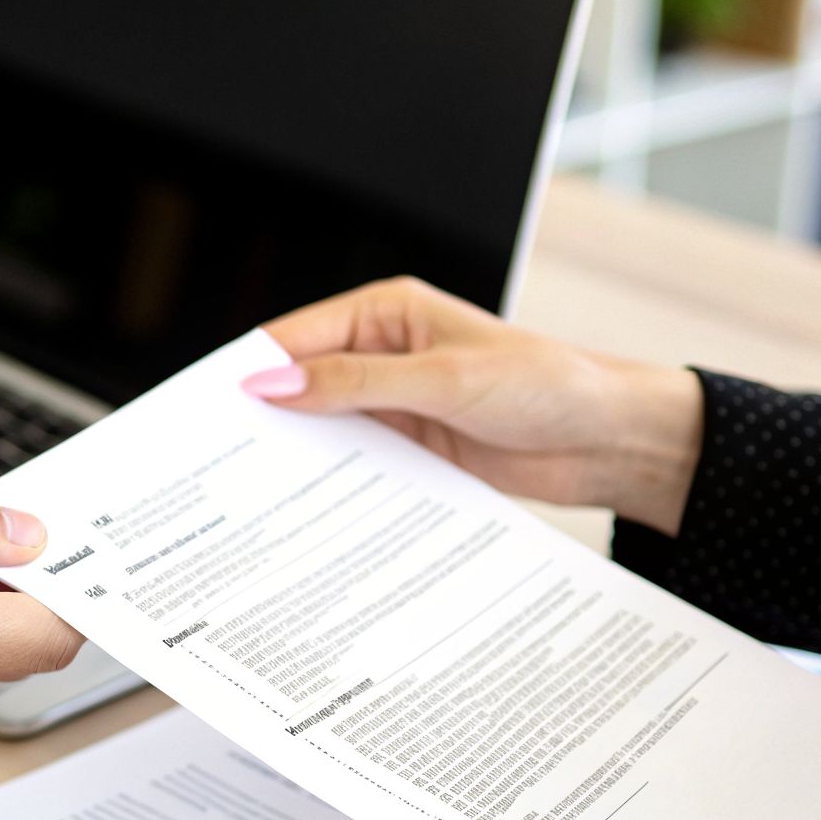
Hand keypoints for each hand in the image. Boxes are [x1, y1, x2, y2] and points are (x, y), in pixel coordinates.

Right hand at [241, 277, 703, 535]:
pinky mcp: (410, 448)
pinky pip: (355, 464)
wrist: (611, 440)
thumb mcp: (444, 379)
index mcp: (387, 312)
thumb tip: (274, 385)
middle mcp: (383, 354)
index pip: (296, 337)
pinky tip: (306, 507)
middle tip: (217, 456)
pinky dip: (331, 483)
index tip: (209, 406)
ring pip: (324, 428)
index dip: (250, 369)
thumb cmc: (548, 385)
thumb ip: (355, 384)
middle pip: (302, 384)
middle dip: (264, 416)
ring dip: (296, 455)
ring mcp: (395, 404)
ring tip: (250, 489)